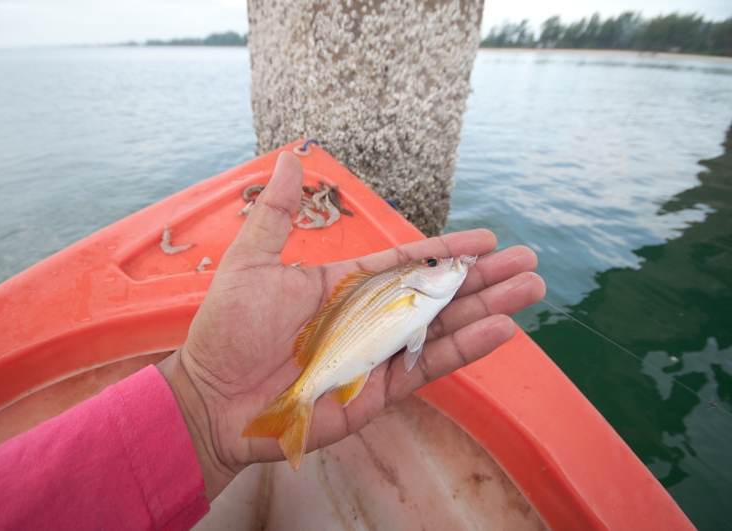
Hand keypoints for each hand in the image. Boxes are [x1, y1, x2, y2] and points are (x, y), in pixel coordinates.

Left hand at [158, 151, 545, 500]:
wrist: (213, 396)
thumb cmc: (228, 329)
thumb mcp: (254, 261)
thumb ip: (278, 214)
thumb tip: (292, 158)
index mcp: (346, 286)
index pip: (407, 263)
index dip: (446, 252)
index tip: (486, 240)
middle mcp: (370, 318)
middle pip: (437, 294)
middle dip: (483, 279)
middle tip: (528, 262)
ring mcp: (378, 354)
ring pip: (443, 327)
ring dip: (487, 309)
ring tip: (529, 289)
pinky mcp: (380, 390)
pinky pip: (428, 365)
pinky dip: (464, 349)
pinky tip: (500, 329)